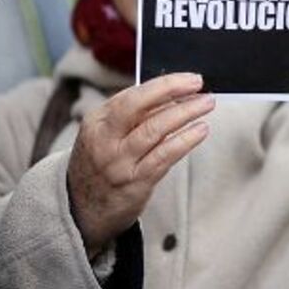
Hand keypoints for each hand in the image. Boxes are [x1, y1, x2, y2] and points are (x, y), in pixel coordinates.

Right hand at [65, 72, 213, 257]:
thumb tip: (173, 96)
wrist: (82, 208)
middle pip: (137, 107)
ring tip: (206, 104)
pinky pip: (164, 157)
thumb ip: (134, 117)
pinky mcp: (135, 183)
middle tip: (198, 84)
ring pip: (154, 130)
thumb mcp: (105, 135)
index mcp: (96, 122)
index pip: (131, 96)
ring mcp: (118, 163)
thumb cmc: (101, 164)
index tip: (188, 79)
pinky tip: (200, 130)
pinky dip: (185, 140)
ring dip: (184, 114)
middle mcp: (104, 140)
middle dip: (170, 90)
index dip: (163, 85)